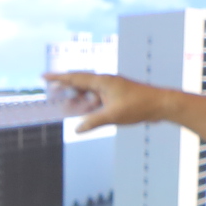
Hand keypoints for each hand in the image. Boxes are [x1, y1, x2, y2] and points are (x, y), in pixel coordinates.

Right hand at [43, 72, 168, 132]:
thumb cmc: (139, 106)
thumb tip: (77, 129)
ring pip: (89, 92)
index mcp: (103, 81)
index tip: (44, 76)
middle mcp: (106, 82)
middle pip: (80, 83)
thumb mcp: (113, 116)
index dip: (58, 78)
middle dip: (64, 87)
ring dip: (77, 99)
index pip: (75, 78)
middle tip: (50, 90)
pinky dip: (88, 104)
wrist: (161, 104)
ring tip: (65, 106)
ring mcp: (112, 88)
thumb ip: (93, 122)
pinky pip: (98, 98)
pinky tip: (85, 112)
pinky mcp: (117, 96)